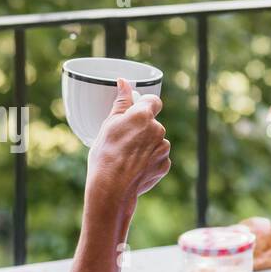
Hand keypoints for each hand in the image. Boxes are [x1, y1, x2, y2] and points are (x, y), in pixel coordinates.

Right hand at [86, 78, 170, 214]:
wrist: (112, 188)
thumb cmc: (105, 155)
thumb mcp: (109, 124)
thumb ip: (121, 102)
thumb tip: (124, 83)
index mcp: (143, 115)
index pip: (153, 100)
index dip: (144, 105)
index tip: (135, 112)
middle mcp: (158, 129)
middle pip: (152, 123)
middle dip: (141, 129)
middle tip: (123, 140)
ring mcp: (163, 148)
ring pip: (156, 141)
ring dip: (145, 146)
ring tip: (127, 157)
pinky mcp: (165, 165)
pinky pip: (158, 158)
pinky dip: (149, 161)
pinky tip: (134, 167)